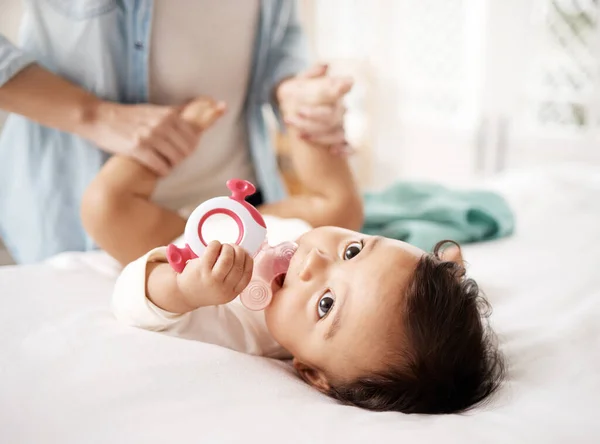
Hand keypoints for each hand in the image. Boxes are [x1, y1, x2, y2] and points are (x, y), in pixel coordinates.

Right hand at [89, 99, 225, 175]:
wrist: (98, 118)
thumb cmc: (128, 116)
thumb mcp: (154, 109)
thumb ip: (175, 112)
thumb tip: (201, 106)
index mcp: (168, 115)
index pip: (193, 137)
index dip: (190, 148)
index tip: (182, 151)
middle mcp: (161, 124)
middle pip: (187, 150)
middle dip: (182, 158)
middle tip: (172, 160)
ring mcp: (149, 136)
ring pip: (176, 159)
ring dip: (172, 165)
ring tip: (164, 164)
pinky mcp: (138, 149)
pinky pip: (161, 167)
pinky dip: (162, 171)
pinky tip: (157, 169)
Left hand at [176, 241, 253, 309]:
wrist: (183, 294)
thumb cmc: (204, 287)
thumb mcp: (222, 290)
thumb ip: (233, 278)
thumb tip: (242, 254)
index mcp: (231, 294)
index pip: (247, 275)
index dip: (248, 261)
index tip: (245, 254)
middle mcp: (223, 288)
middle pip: (238, 265)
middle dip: (239, 251)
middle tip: (233, 247)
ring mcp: (212, 279)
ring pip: (228, 258)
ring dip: (228, 248)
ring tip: (224, 247)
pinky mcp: (201, 269)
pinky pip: (213, 251)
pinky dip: (216, 244)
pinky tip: (214, 245)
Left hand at [276, 64, 353, 153]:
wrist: (297, 115)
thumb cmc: (298, 97)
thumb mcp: (298, 84)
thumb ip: (310, 76)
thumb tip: (326, 65)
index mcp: (333, 93)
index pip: (339, 88)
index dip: (339, 88)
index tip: (344, 83)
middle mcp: (342, 109)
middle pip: (332, 115)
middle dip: (313, 115)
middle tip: (297, 112)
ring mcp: (344, 126)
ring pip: (338, 133)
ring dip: (319, 135)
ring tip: (299, 135)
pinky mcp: (344, 141)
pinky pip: (353, 147)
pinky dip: (346, 149)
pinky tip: (333, 151)